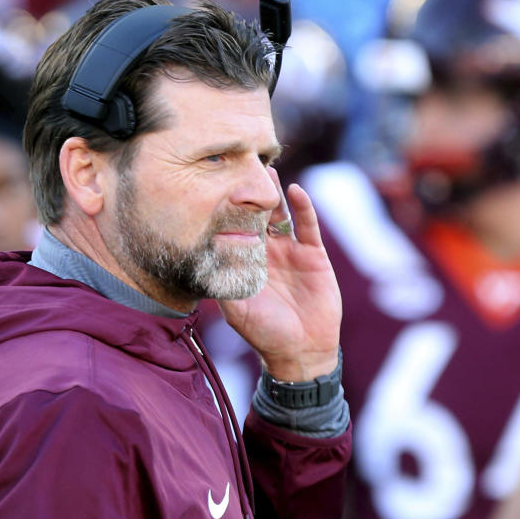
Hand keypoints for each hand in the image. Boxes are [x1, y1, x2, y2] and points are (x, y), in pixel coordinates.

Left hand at [218, 168, 340, 381]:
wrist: (301, 350)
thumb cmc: (264, 333)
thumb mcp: (237, 310)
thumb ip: (223, 285)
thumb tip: (206, 260)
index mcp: (244, 263)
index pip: (233, 230)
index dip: (226, 211)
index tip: (215, 188)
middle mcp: (266, 253)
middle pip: (255, 216)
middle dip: (248, 195)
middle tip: (238, 167)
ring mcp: (290, 251)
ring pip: (280, 215)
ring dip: (273, 195)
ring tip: (266, 171)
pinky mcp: (313, 254)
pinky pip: (308, 225)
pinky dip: (303, 207)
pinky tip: (295, 190)